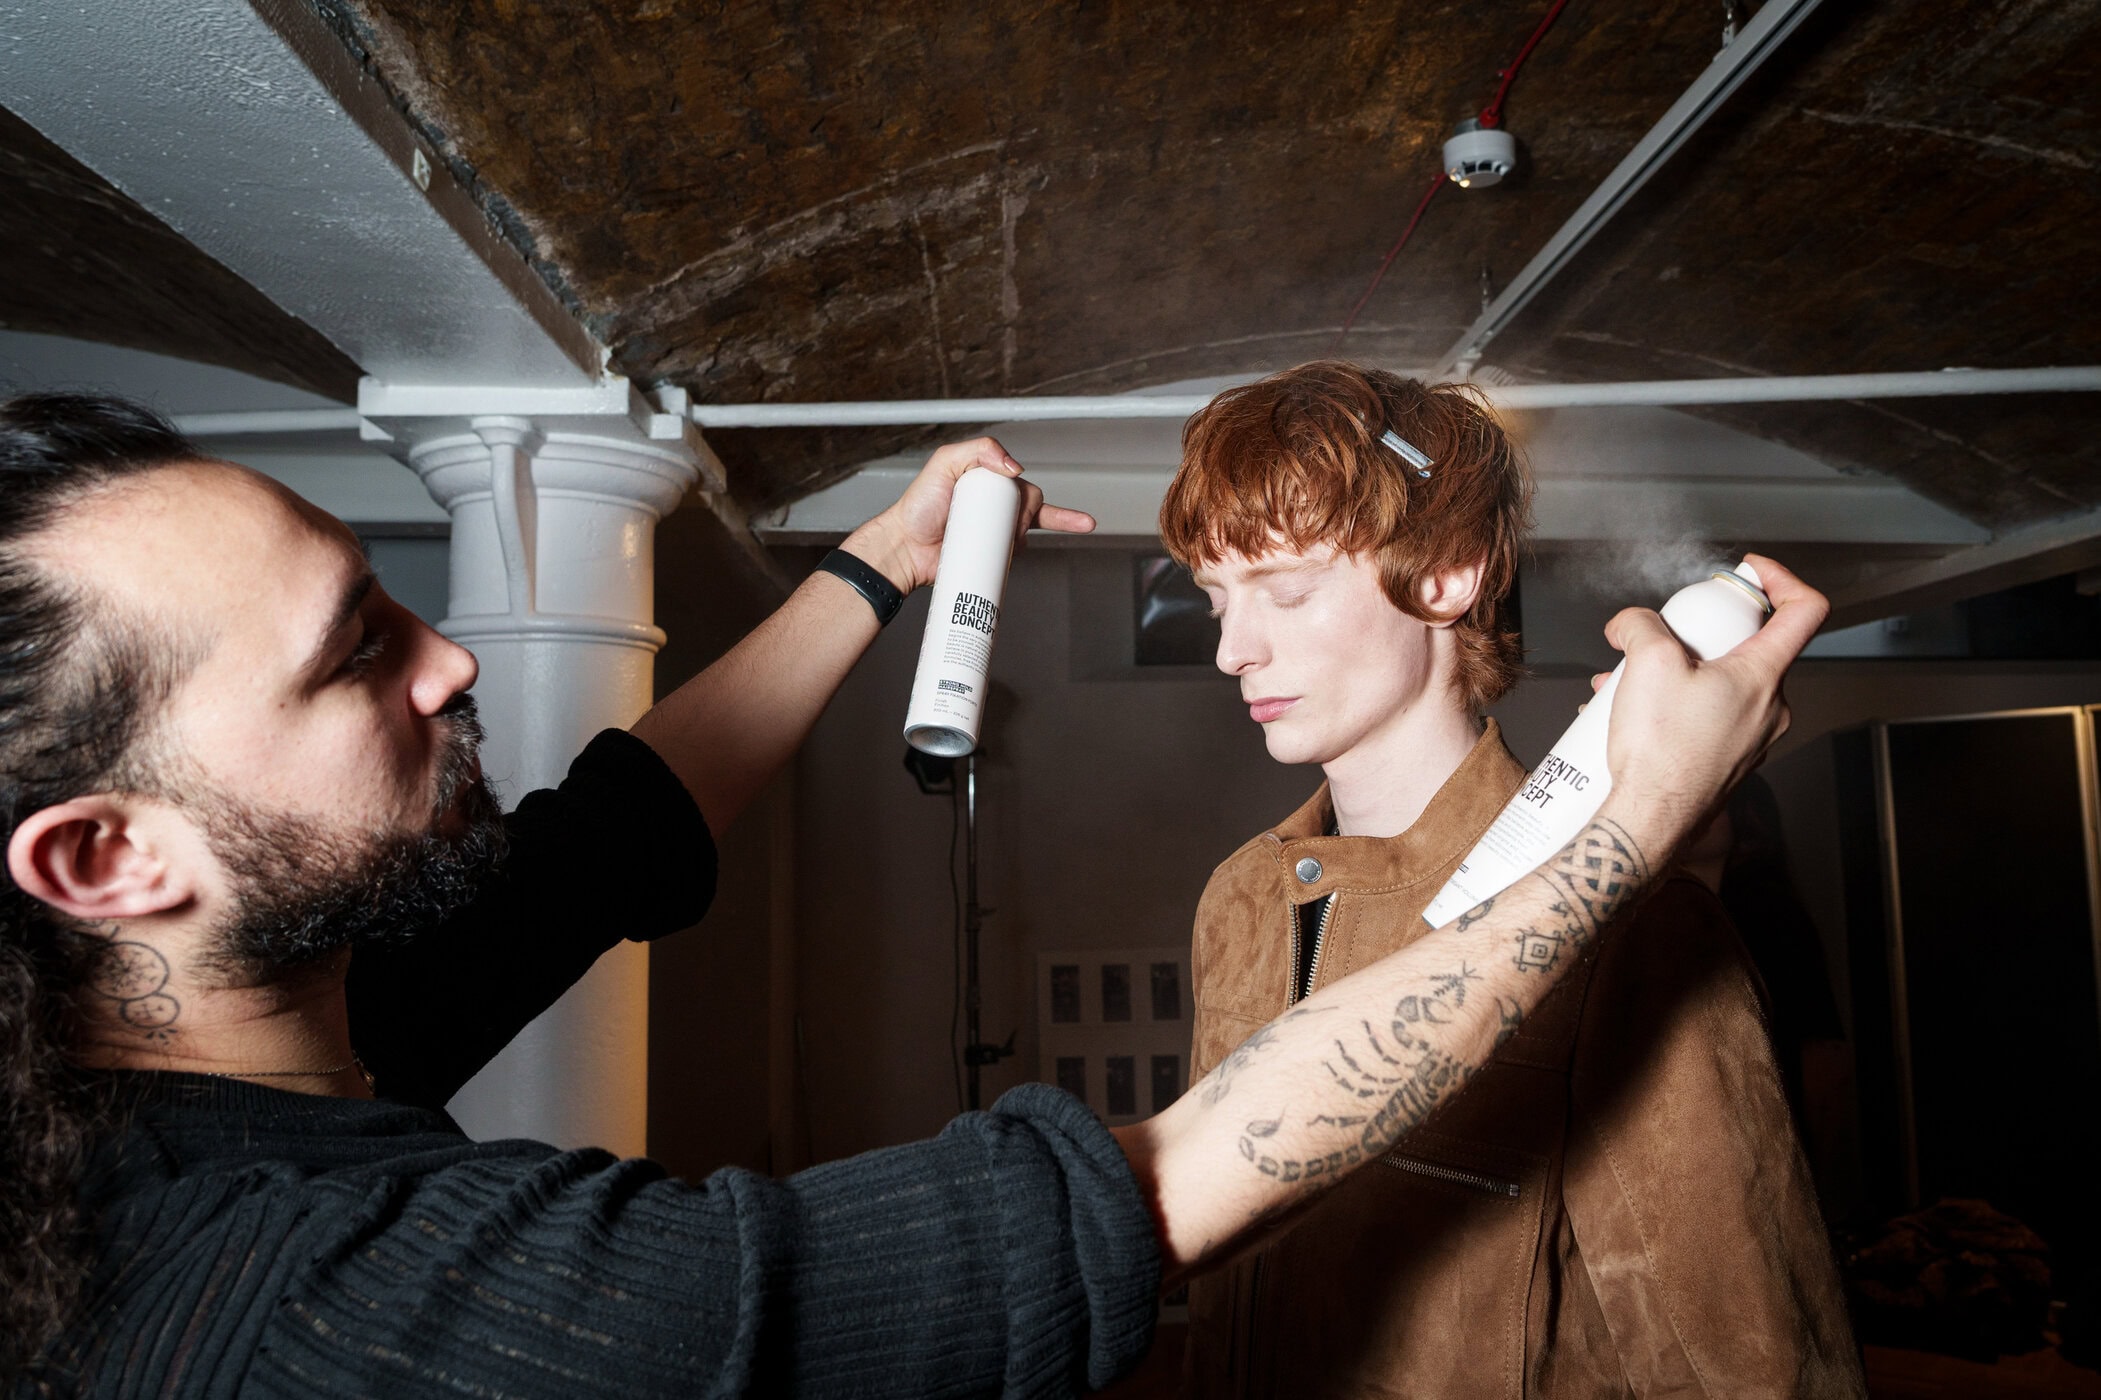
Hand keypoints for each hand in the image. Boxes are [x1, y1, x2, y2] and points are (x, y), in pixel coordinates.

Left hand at [841, 437, 1096, 593]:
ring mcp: (992, 531)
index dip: (1026, 498)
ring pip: (1026, 534)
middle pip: (1030, 509)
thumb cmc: (918, 507)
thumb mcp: (944, 462)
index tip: (1024, 507)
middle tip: (1008, 528)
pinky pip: (1015, 556)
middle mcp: (993, 504)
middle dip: (1028, 519)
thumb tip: (1014, 466)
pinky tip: (1020, 560)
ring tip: (1004, 544)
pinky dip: (1024, 557)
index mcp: (986, 480)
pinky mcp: (990, 556)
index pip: (1022, 485)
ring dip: (1024, 539)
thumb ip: (978, 450)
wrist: (905, 548)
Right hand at [1599, 554, 1826, 854]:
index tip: (1750, 573)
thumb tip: (1631, 624)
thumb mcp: (1646, 663)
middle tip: (1663, 640)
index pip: (1805, 609)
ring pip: (1722, 683)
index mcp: (1764, 676)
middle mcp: (1769, 708)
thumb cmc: (1661, 752)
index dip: (1781, 578)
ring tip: (1630, 683)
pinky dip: (1675, 705)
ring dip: (1677, 673)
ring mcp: (1751, 738)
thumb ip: (1641, 625)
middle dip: (1699, 634)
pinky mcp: (1728, 760)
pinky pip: (1709, 716)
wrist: (1650, 820)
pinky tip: (1634, 714)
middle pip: (1749, 646)